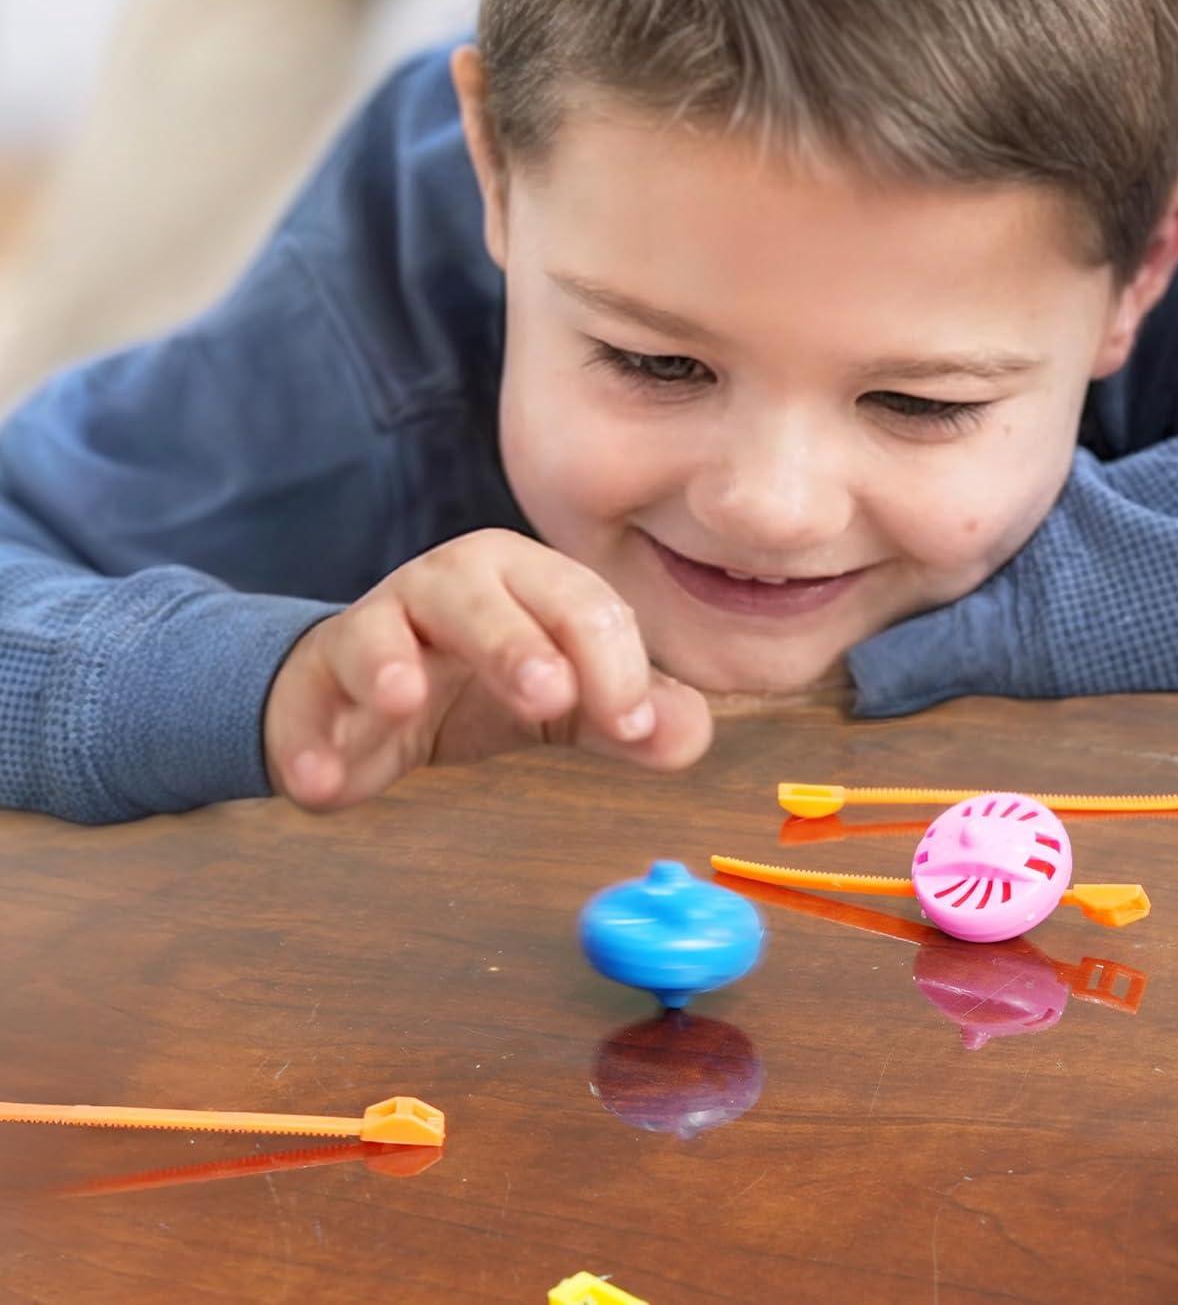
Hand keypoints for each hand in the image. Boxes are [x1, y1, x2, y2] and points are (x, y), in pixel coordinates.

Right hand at [263, 529, 711, 809]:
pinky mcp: (313, 683)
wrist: (365, 699)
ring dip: (386, 661)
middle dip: (512, 643)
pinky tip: (324, 783)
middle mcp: (447, 587)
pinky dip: (310, 741)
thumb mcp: (564, 701)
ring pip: (377, 628)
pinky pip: (307, 700)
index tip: (633, 726)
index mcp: (524, 579)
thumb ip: (625, 715)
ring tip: (401, 699)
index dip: (612, 664)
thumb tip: (686, 735)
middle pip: (478, 595)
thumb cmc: (481, 686)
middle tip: (548, 695)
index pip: (578, 603)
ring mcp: (372, 628)